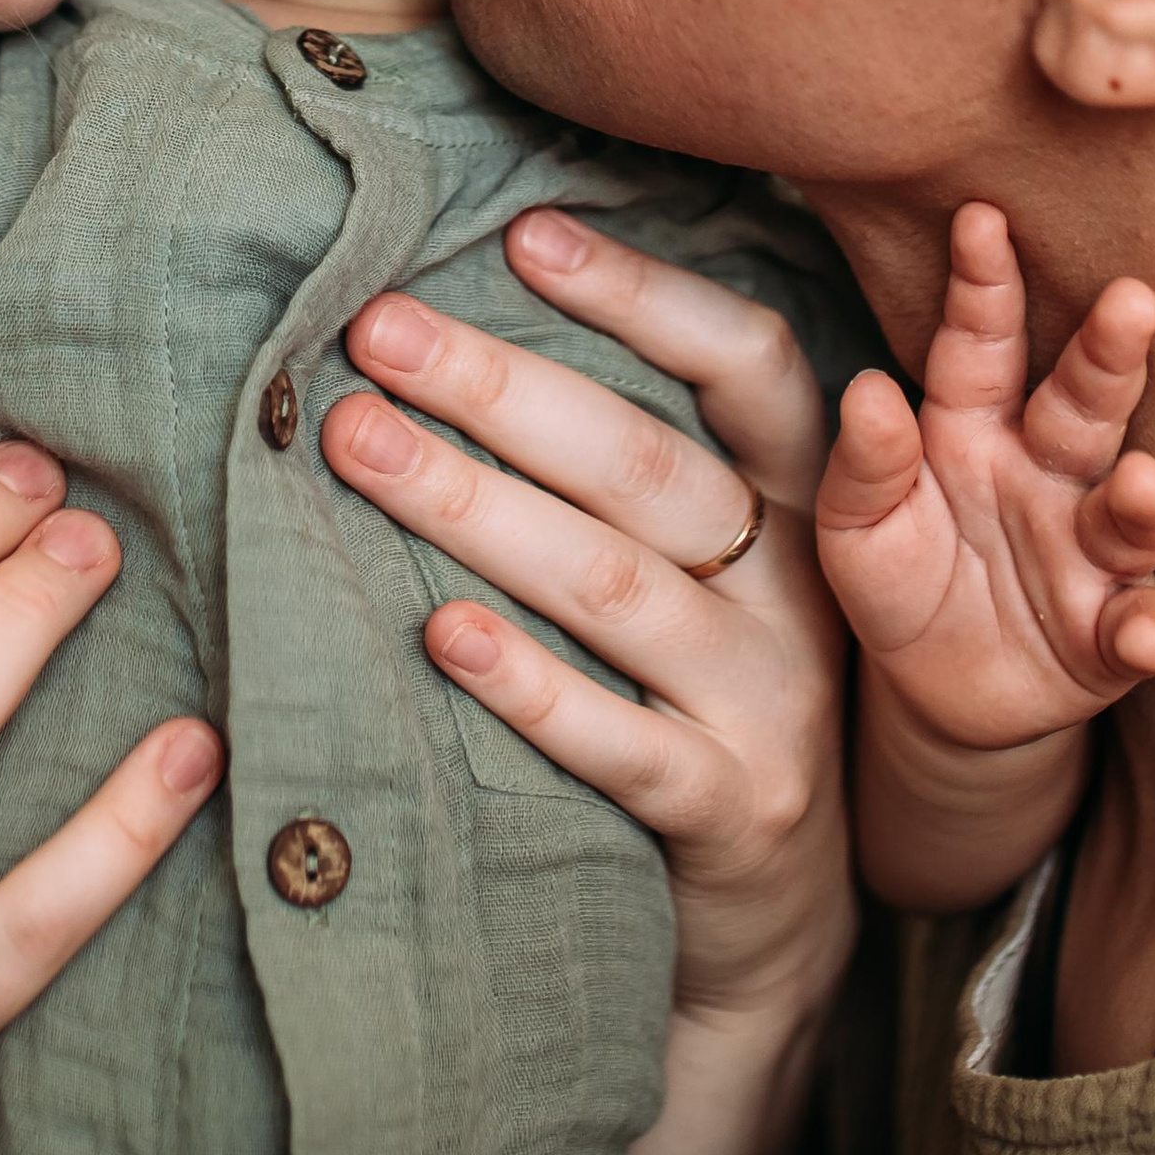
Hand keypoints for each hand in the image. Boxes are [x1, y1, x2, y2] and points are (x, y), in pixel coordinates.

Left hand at [322, 209, 849, 1028]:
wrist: (776, 920)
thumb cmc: (697, 688)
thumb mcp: (708, 565)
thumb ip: (628, 455)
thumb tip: (461, 315)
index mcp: (798, 501)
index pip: (747, 363)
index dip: (642, 293)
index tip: (522, 234)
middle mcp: (795, 591)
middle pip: (645, 465)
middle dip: (500, 387)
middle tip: (376, 330)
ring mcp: (772, 705)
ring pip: (614, 587)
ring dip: (475, 507)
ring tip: (356, 443)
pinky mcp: (732, 814)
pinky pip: (623, 744)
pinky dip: (530, 687)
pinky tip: (441, 635)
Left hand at [818, 199, 1154, 747]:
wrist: (933, 696)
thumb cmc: (898, 578)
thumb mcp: (857, 525)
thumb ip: (865, 465)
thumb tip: (868, 388)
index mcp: (975, 427)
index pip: (981, 344)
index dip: (983, 283)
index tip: (980, 216)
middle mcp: (1048, 474)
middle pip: (1086, 404)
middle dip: (1110, 353)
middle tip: (1131, 299)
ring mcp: (1091, 553)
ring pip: (1135, 513)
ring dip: (1149, 497)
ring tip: (1143, 482)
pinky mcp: (1113, 636)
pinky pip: (1143, 628)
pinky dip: (1152, 631)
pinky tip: (1146, 633)